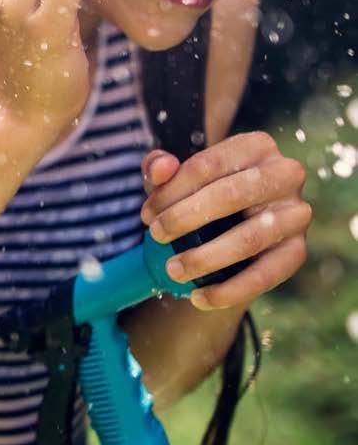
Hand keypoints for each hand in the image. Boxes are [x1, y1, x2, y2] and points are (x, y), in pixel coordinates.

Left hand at [140, 133, 310, 309]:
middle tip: (155, 236)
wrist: (236, 224)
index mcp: (256, 146)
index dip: (170, 191)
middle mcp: (285, 174)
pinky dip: (229, 291)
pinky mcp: (298, 251)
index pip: (208, 165)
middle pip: (230, 195)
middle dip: (184, 218)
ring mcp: (297, 214)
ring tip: (172, 271)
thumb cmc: (200, 192)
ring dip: (205, 258)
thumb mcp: (177, 177)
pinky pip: (265, 276)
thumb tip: (160, 167)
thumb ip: (160, 168)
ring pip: (249, 238)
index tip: (146, 215)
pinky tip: (198, 298)